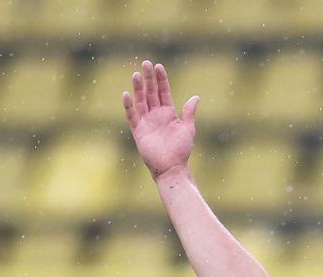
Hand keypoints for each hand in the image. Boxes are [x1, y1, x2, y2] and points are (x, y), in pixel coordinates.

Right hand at [123, 60, 198, 179]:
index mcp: (168, 113)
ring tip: (136, 74)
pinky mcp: (138, 130)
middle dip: (148, 78)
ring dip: (138, 88)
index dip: (161, 79)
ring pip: (140, 101)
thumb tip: (195, 97)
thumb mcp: (188, 129)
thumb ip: (189, 112)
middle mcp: (156, 115)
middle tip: (146, 63)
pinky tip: (126, 94)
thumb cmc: (181, 150)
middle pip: (150, 92)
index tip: (159, 66)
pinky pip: (132, 116)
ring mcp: (146, 121)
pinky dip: (128, 106)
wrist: (171, 167)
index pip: (163, 91)